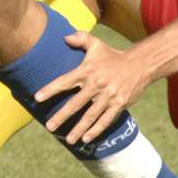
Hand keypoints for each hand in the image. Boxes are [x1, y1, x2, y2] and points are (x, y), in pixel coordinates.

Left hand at [35, 32, 153, 145]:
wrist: (139, 64)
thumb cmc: (112, 56)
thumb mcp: (97, 44)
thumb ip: (80, 38)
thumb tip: (64, 37)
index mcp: (88, 70)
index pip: (65, 81)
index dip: (51, 89)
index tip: (37, 98)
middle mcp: (97, 84)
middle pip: (76, 103)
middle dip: (62, 116)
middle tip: (49, 127)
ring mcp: (109, 96)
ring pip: (90, 115)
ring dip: (79, 129)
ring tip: (68, 139)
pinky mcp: (119, 104)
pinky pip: (106, 120)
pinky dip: (96, 130)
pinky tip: (86, 139)